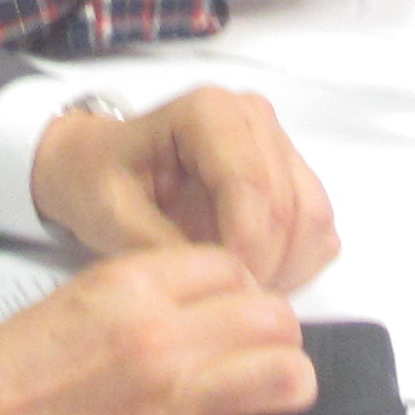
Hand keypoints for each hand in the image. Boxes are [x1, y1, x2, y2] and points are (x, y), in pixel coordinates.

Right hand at [0, 245, 315, 414]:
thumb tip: (188, 319)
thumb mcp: (60, 311)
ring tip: (256, 408)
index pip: (230, 267)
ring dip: (281, 392)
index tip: (231, 320)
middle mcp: (159, 338)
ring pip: (288, 376)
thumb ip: (132, 306)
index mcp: (125, 288)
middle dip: (272, 339)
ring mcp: (171, 406)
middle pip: (273, 316)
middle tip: (250, 365)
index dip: (240, 294)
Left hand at [29, 85, 337, 290]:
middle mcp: (253, 117)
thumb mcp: (112, 216)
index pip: (251, 185)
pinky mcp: (292, 174)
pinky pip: (317, 227)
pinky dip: (296, 263)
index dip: (246, 247)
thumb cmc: (98, 182)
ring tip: (236, 292)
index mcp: (209, 112)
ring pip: (314, 218)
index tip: (223, 292)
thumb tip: (221, 284)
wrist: (96, 167)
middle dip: (265, 265)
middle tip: (227, 303)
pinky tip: (252, 277)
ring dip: (285, 267)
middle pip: (290, 206)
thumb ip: (164, 247)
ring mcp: (278, 144)